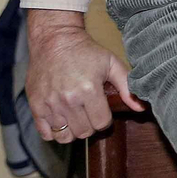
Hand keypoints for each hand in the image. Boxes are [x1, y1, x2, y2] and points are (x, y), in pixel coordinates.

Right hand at [25, 8, 144, 142]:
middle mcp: (68, 100)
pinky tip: (61, 120)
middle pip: (84, 132)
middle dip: (90, 126)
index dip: (105, 120)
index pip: (101, 123)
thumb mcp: (111, 64)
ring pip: (65, 137)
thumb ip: (127, 87)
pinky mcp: (36, 106)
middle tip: (89, 113)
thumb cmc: (85, 51)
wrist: (54, 40)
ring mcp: (50, 104)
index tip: (102, 111)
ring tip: (76, 118)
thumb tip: (141, 108)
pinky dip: (54, 132)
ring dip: (73, 131)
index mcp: (89, 90)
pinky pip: (46, 134)